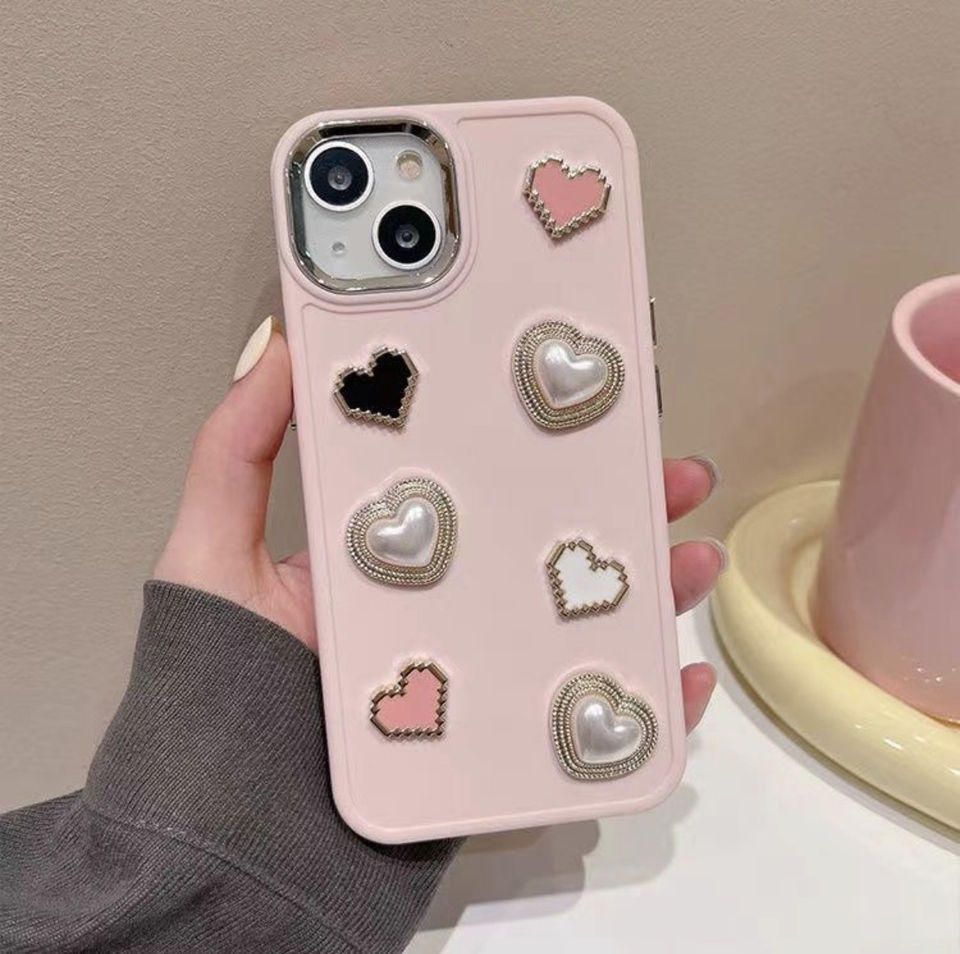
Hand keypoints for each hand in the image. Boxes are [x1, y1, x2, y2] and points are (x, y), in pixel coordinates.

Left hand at [155, 321, 723, 732]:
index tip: (581, 392)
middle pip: (550, 544)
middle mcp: (449, 604)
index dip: (533, 437)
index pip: (478, 479)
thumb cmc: (219, 686)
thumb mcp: (213, 551)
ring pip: (587, 619)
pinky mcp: (505, 738)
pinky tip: (678, 678)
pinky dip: (648, 706)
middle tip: (665, 464)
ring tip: (694, 555)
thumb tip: (283, 343)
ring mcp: (485, 672)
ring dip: (653, 587)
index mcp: (396, 551)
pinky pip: (589, 718)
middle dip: (617, 501)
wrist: (239, 829)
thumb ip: (237, 450)